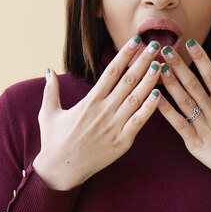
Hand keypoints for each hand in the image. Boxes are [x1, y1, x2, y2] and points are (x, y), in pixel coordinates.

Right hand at [33, 37, 163, 189]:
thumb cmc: (54, 141)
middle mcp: (104, 110)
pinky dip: (149, 108)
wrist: (59, 170)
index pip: (111, 71)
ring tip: (162, 64)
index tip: (136, 41)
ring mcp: (114, 126)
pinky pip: (138, 122)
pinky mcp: (121, 142)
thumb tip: (48, 69)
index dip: (125, 55)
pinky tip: (159, 95)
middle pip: (128, 80)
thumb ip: (51, 90)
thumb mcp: (48, 112)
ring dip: (150, 80)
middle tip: (156, 45)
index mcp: (90, 101)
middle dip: (143, 61)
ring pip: (136, 98)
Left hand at [157, 40, 210, 195]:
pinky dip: (166, 111)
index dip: (200, 59)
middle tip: (164, 48)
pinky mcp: (196, 144)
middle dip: (178, 65)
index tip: (190, 43)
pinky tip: (154, 98)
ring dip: (169, 83)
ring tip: (157, 67)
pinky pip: (178, 125)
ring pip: (184, 102)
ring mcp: (205, 129)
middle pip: (193, 84)